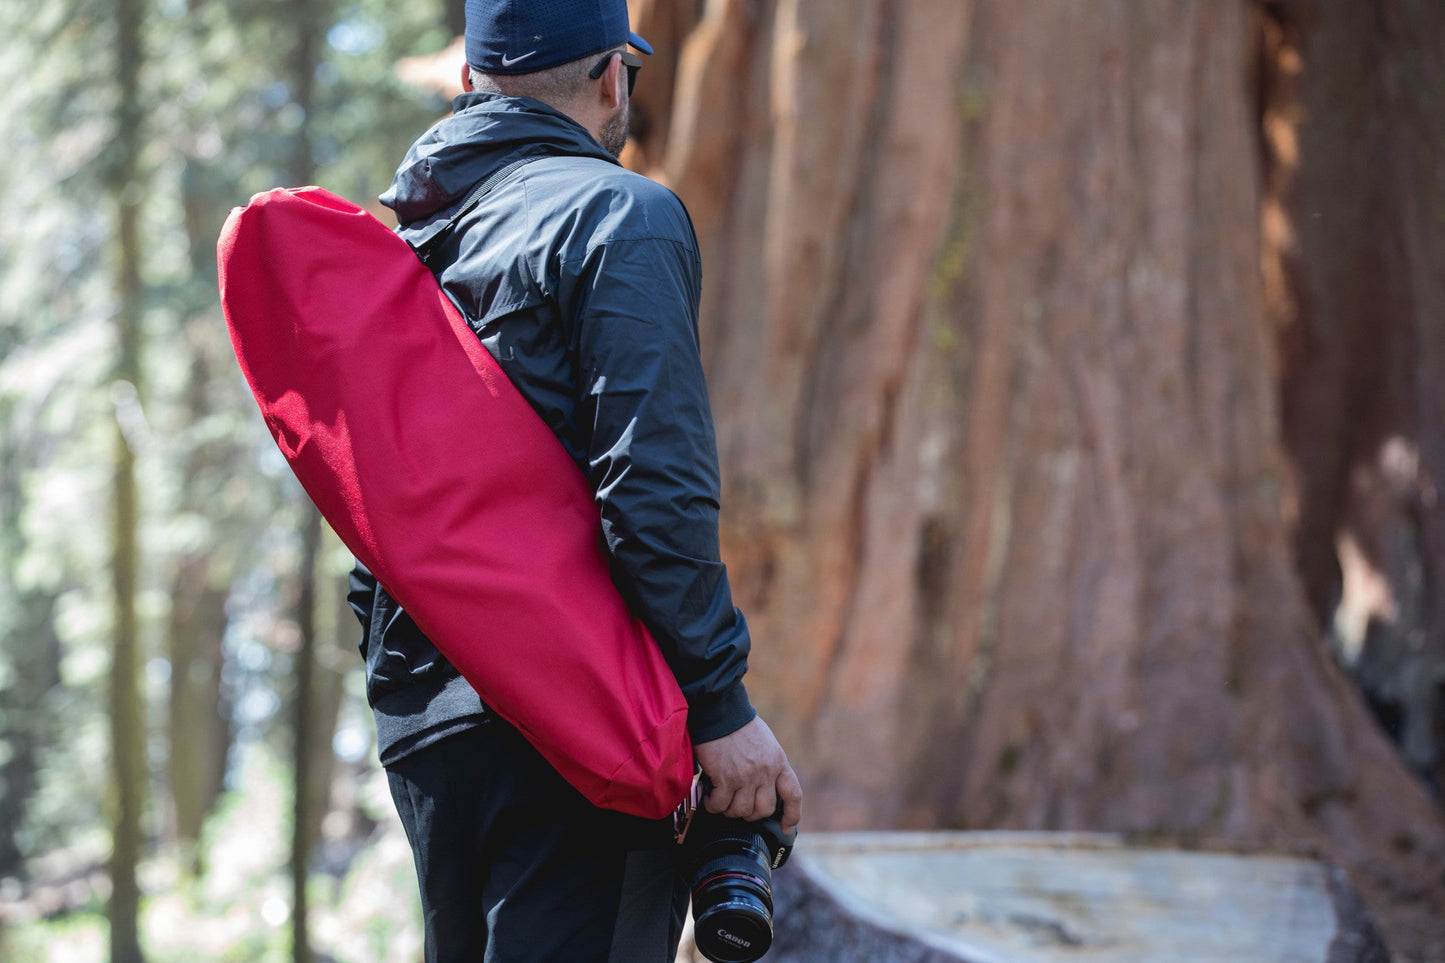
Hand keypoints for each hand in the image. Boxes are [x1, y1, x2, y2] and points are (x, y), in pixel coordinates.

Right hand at [693, 715, 801, 834]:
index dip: (792, 815)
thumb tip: (762, 787)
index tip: (786, 827)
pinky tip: (709, 796)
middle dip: (750, 813)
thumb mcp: (765, 744)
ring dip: (729, 810)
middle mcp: (766, 772)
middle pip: (764, 810)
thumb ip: (768, 765)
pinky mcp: (726, 778)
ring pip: (741, 811)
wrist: (719, 711)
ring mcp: (746, 777)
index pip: (793, 795)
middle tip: (738, 805)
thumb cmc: (738, 725)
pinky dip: (713, 805)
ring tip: (721, 799)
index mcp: (779, 762)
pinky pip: (720, 805)